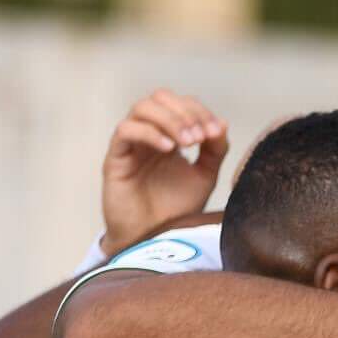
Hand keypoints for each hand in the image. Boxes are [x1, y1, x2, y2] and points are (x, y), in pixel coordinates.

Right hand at [103, 89, 228, 253]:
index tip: (216, 132)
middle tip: (200, 136)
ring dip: (170, 120)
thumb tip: (221, 123)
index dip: (200, 111)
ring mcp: (131, 144)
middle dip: (185, 112)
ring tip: (188, 142)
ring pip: (142, 108)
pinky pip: (126, 131)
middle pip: (161, 97)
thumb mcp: (204, 177)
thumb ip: (215, 151)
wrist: (152, 240)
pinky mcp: (115, 158)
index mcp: (169, 134)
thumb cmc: (175, 210)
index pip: (182, 104)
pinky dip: (149, 133)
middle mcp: (148, 134)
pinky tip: (168, 149)